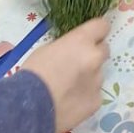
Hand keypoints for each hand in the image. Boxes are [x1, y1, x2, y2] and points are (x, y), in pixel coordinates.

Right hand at [22, 14, 111, 131]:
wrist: (30, 106)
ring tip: (68, 88)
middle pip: (103, 50)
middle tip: (77, 64)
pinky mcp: (97, 101)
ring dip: (88, 77)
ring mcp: (98, 81)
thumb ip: (67, 47)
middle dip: (93, 54)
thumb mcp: (47, 49)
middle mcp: (95, 58)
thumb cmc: (33, 73)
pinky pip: (94, 93)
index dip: (96, 31)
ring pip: (98, 74)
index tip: (91, 36)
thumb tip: (73, 51)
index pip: (102, 26)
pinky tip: (70, 102)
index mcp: (81, 41)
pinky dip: (85, 95)